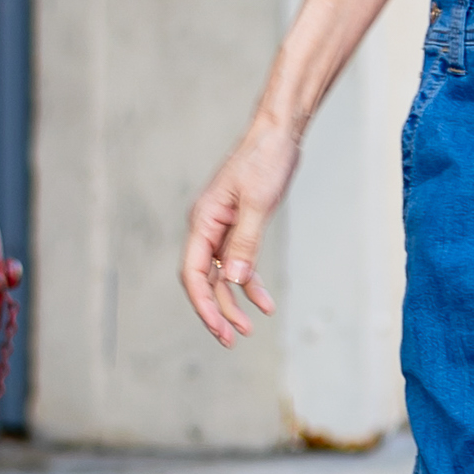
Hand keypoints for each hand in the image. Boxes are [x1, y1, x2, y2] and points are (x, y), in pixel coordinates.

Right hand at [180, 120, 301, 345]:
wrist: (279, 134)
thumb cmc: (266, 160)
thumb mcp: (259, 202)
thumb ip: (247, 242)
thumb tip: (236, 280)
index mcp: (204, 220)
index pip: (194, 272)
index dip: (203, 303)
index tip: (218, 328)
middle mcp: (208, 227)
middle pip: (204, 279)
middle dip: (216, 310)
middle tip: (231, 339)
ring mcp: (223, 228)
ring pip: (222, 275)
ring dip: (233, 302)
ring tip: (247, 329)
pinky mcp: (240, 226)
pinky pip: (239, 262)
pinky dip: (250, 283)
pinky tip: (264, 302)